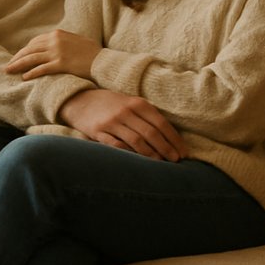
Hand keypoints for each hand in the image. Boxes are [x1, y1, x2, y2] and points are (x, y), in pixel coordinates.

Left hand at [6, 29, 99, 79]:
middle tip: (8, 65)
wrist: (103, 61)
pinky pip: (41, 69)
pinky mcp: (61, 64)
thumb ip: (62, 42)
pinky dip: (31, 73)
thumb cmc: (92, 53)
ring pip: (32, 58)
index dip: (25, 51)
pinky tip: (24, 78)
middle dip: (17, 57)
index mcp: (57, 34)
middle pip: (30, 49)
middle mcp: (55, 41)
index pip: (35, 42)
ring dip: (18, 65)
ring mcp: (57, 52)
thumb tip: (53, 45)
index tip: (18, 57)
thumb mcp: (75, 41)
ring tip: (9, 71)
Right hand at [58, 88, 188, 161]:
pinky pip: (117, 146)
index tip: (184, 153)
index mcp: (137, 103)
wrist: (80, 100)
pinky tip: (139, 162)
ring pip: (136, 141)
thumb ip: (147, 116)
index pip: (161, 123)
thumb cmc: (111, 105)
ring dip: (151, 154)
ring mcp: (112, 121)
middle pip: (151, 133)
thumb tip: (171, 138)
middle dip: (166, 148)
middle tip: (176, 161)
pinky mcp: (99, 131)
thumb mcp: (130, 103)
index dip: (174, 139)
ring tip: (161, 164)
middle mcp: (125, 111)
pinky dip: (130, 154)